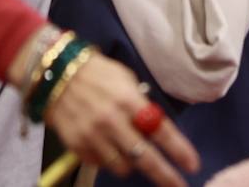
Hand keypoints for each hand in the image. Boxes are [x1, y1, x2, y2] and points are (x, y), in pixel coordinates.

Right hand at [45, 52, 198, 186]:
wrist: (56, 73)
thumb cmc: (97, 73)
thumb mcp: (125, 79)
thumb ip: (140, 104)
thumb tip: (153, 127)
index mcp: (129, 100)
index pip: (161, 130)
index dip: (179, 150)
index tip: (192, 165)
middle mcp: (113, 121)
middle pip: (145, 157)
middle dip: (165, 175)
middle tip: (179, 186)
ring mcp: (93, 135)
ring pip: (123, 167)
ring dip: (132, 163)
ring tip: (130, 150)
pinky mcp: (77, 145)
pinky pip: (101, 163)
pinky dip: (108, 159)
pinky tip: (106, 144)